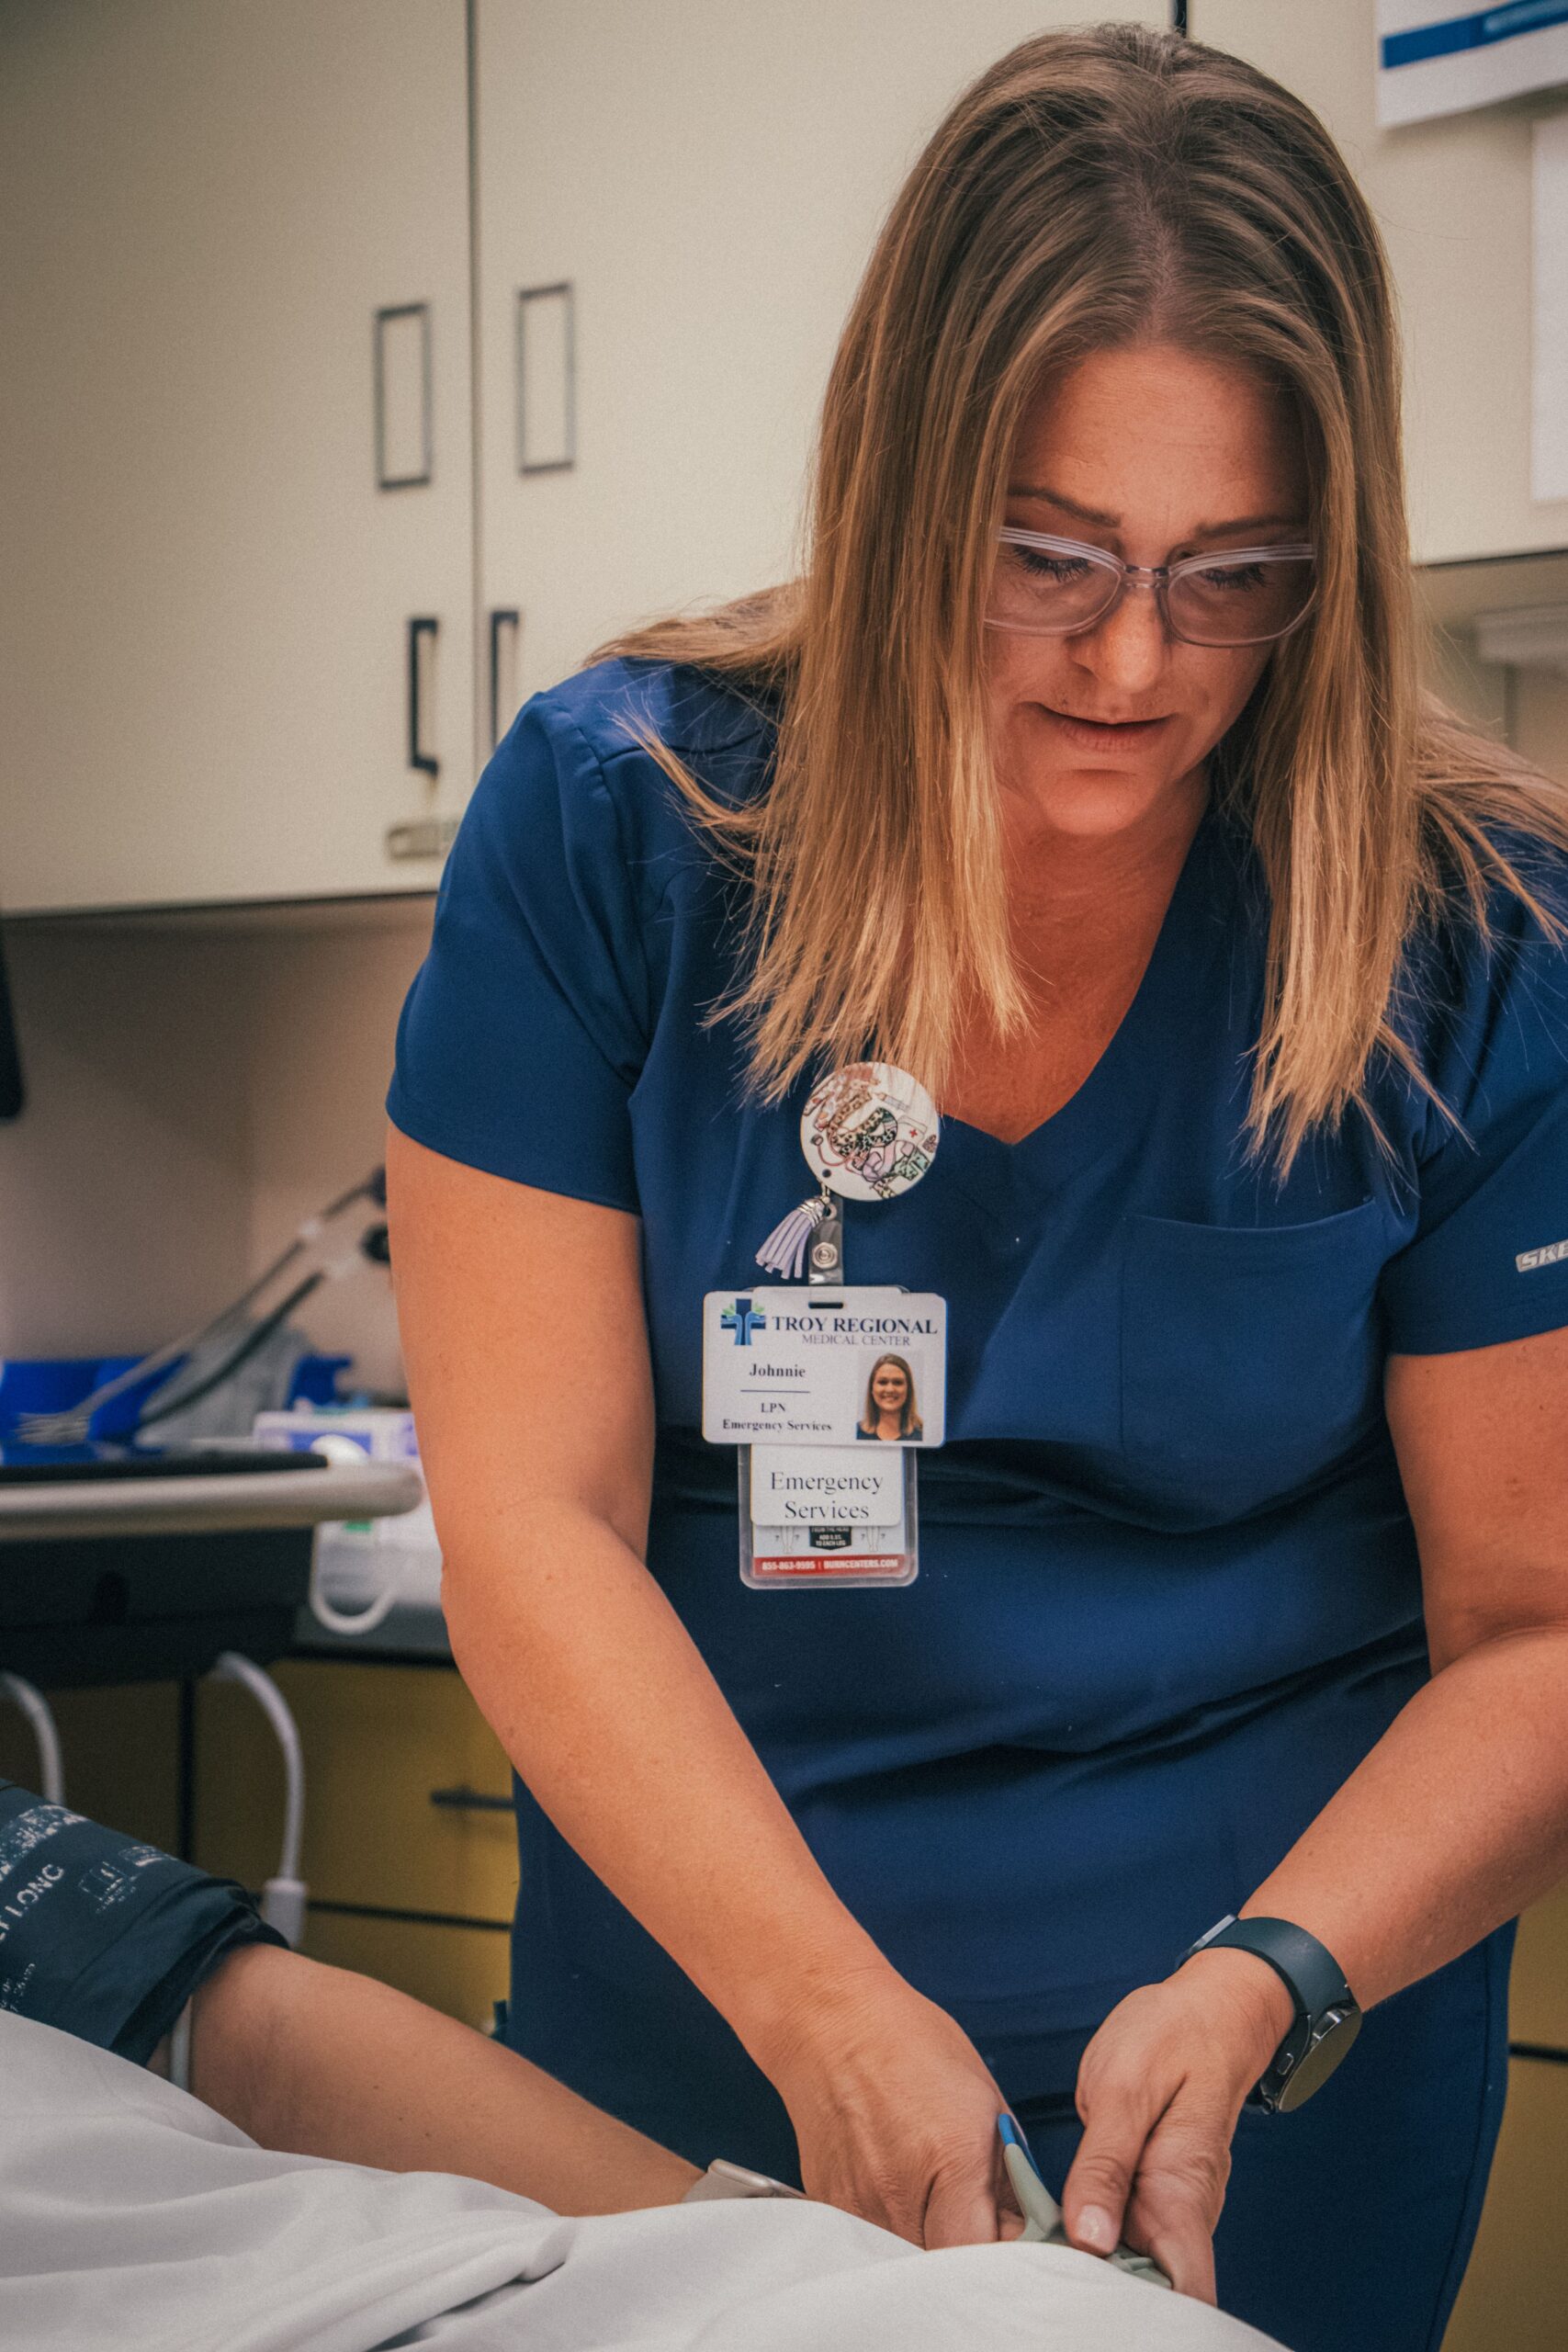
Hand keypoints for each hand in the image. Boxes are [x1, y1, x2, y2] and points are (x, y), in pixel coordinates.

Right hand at [755, 1961, 1022, 2247]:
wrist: (829, 2022)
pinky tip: (906, 2201)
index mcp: (952, 2157)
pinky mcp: (833, 2211)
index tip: (1023, 2252)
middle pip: (948, 2275)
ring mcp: (860, 2208)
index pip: (987, 2258)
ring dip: (935, 2255)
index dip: (1011, 2266)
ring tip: (944, 2213)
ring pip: (910, 2269)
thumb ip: (1008, 2176)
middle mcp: (900, 2192)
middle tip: (987, 2235)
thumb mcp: (982, 2098)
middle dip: (974, 2266)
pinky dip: (900, 2238)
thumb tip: (1033, 2232)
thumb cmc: (909, 2043)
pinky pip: (877, 2249)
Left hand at [1059, 1949, 1293, 2301]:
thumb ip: (1104, 2164)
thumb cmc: (1173, 2037)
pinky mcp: (1151, 2193)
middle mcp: (1184, 2214)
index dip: (1138, 2318)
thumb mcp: (1123, 2087)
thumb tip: (1088, 2238)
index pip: (1184, 2296)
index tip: (1082, 2309)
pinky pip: (1124, 2235)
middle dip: (1100, 2298)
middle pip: (1150, 2291)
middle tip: (1039, 2281)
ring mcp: (1170, 2206)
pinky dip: (1091, 2242)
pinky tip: (1051, 2234)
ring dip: (1090, 2270)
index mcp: (1182, 2195)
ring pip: (1133, 2265)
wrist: (1212, 2010)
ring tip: (1036, 2261)